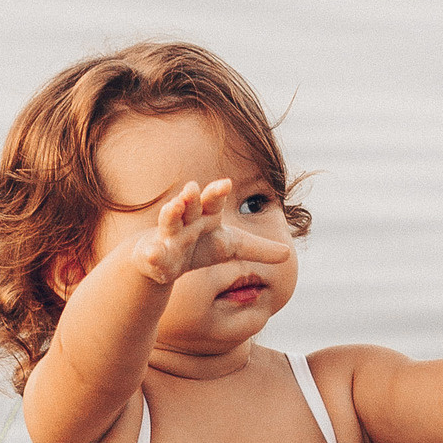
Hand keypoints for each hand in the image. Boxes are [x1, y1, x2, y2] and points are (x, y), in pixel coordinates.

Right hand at [129, 178, 294, 291]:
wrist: (161, 259)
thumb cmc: (197, 248)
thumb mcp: (229, 248)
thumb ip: (258, 250)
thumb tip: (288, 253)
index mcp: (205, 217)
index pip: (213, 201)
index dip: (217, 192)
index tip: (226, 183)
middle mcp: (186, 221)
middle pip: (189, 206)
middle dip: (191, 198)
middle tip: (193, 188)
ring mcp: (167, 237)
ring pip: (168, 222)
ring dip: (170, 214)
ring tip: (173, 206)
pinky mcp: (153, 256)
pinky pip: (153, 254)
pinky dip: (153, 254)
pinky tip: (154, 254)